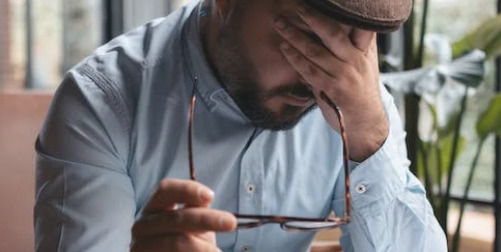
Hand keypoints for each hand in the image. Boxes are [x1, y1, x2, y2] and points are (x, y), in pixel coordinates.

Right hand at [131, 179, 236, 251]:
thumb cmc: (186, 242)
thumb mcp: (193, 223)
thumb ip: (197, 209)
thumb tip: (207, 198)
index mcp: (154, 208)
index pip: (166, 189)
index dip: (188, 189)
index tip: (211, 196)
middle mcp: (143, 226)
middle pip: (175, 218)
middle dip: (207, 219)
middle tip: (231, 223)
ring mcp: (142, 247)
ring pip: (176, 242)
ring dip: (202, 247)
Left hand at [274, 4, 388, 161]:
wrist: (367, 123)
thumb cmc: (361, 91)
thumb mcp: (366, 64)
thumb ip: (355, 45)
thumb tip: (342, 23)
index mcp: (364, 51)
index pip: (358, 25)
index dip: (344, 12)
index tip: (327, 1)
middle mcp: (355, 60)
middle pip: (332, 33)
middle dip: (312, 17)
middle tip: (297, 6)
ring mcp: (344, 76)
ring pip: (315, 51)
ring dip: (295, 36)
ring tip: (281, 25)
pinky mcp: (332, 90)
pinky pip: (309, 71)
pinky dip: (295, 58)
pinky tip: (284, 48)